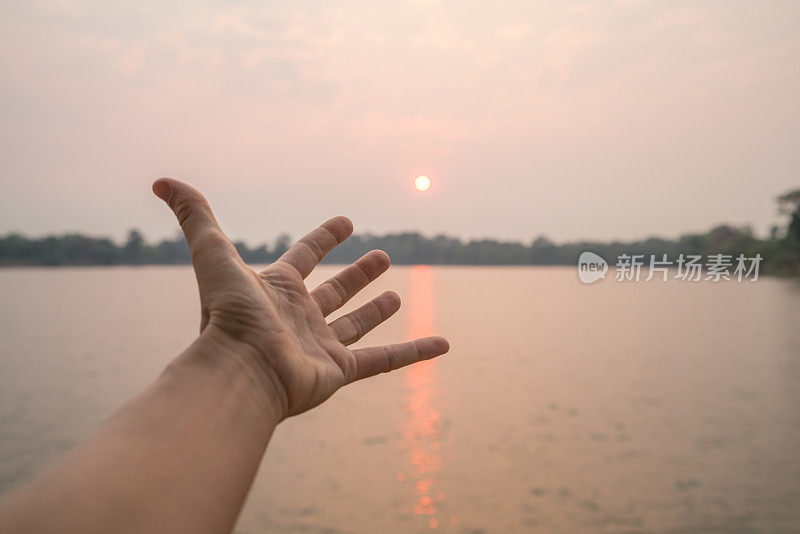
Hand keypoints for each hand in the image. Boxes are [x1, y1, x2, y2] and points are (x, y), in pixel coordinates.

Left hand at [152, 178, 449, 418]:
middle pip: (335, 291)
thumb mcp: (213, 254)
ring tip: (397, 293)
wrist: (238, 372)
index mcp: (277, 288)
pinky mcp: (339, 372)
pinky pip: (385, 360)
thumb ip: (193, 215)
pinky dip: (414, 352)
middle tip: (380, 255)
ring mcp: (320, 345)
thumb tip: (161, 181)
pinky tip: (443, 344)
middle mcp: (299, 317)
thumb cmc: (228, 314)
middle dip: (358, 274)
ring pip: (357, 324)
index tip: (346, 221)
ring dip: (378, 310)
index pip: (305, 255)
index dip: (324, 237)